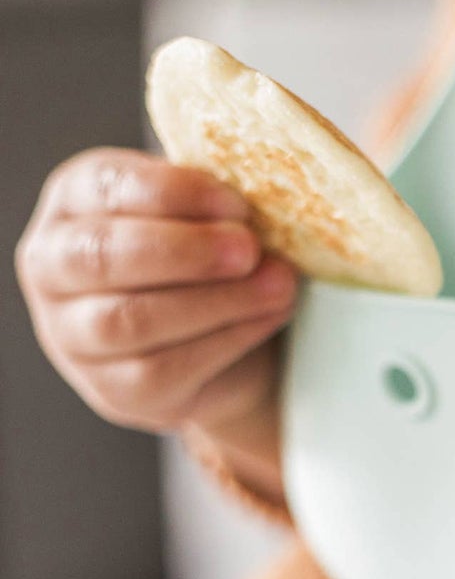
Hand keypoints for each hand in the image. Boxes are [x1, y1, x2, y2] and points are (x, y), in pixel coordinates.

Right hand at [15, 148, 295, 442]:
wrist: (216, 352)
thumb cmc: (205, 267)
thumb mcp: (204, 220)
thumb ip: (215, 209)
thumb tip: (259, 213)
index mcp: (73, 203)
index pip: (107, 188)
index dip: (174, 193)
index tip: (236, 203)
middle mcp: (52, 266)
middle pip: (104, 255)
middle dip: (185, 250)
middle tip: (249, 249)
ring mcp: (74, 335)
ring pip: (133, 319)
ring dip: (215, 301)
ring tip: (277, 287)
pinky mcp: (116, 391)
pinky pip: (165, 368)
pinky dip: (226, 340)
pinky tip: (267, 319)